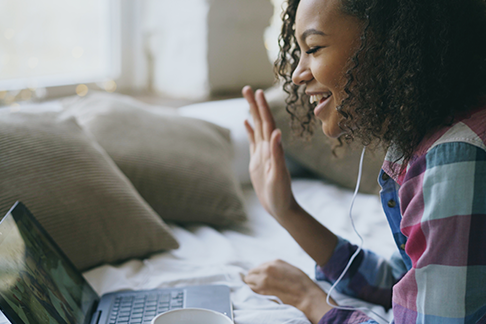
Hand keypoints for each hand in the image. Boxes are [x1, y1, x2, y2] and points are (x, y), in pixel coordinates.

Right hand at [242, 86, 297, 218]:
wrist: (280, 206)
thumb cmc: (281, 193)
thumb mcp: (278, 174)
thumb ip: (278, 154)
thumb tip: (276, 133)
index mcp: (272, 148)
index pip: (267, 123)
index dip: (262, 108)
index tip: (258, 92)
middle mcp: (268, 147)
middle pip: (260, 121)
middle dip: (254, 104)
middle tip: (247, 88)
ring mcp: (262, 153)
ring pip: (256, 128)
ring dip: (252, 113)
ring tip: (247, 99)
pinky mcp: (257, 160)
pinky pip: (253, 141)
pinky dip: (250, 130)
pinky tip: (246, 122)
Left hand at [244, 259, 333, 323]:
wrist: (305, 294)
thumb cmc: (301, 282)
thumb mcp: (288, 268)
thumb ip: (276, 268)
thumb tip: (267, 270)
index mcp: (274, 262)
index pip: (259, 266)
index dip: (259, 273)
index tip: (261, 278)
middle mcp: (267, 269)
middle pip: (251, 273)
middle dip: (253, 278)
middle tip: (257, 284)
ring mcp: (263, 279)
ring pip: (249, 281)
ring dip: (252, 284)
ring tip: (260, 288)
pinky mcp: (263, 290)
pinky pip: (252, 289)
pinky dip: (254, 291)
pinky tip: (261, 292)